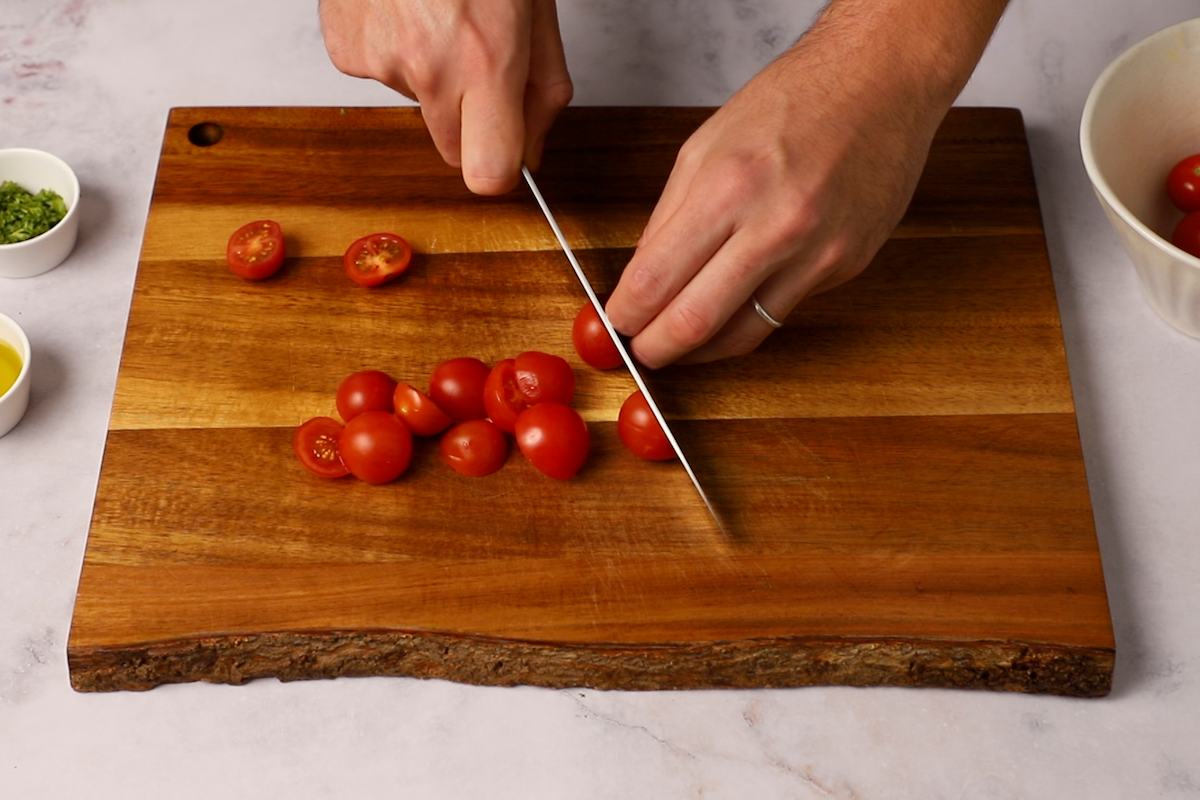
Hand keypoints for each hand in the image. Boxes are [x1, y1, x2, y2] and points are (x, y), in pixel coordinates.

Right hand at [319, 0, 572, 194]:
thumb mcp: (536, 11)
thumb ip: (542, 90)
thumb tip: (533, 150)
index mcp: (485, 60)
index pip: (487, 173)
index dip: (502, 168)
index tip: (509, 149)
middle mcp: (427, 67)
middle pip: (452, 151)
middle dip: (471, 122)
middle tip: (480, 63)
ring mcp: (378, 60)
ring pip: (419, 105)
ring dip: (433, 75)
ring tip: (439, 14)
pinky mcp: (345, 49)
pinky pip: (382, 74)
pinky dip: (397, 50)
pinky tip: (406, 8)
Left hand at [604, 0, 1006, 367]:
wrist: (882, 83)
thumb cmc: (793, 101)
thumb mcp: (705, 146)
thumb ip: (669, 217)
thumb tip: (641, 277)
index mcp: (727, 187)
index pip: (654, 280)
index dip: (626, 315)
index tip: (616, 323)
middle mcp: (775, 227)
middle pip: (695, 322)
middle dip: (656, 349)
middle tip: (642, 352)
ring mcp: (817, 254)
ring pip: (743, 335)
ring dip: (701, 351)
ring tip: (679, 345)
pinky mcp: (845, 267)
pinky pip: (783, 311)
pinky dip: (749, 316)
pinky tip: (733, 305)